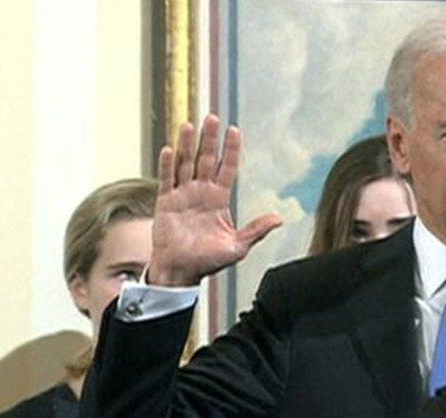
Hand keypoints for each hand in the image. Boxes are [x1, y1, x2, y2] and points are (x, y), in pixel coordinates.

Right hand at [148, 114, 282, 285]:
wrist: (181, 272)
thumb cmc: (208, 261)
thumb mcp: (238, 246)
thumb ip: (256, 230)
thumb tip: (280, 219)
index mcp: (219, 199)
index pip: (227, 168)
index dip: (231, 150)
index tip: (235, 130)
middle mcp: (200, 192)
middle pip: (205, 159)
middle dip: (209, 139)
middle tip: (212, 118)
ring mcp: (182, 195)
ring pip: (185, 164)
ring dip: (187, 145)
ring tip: (190, 125)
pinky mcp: (165, 202)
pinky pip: (166, 180)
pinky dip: (168, 165)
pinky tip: (170, 149)